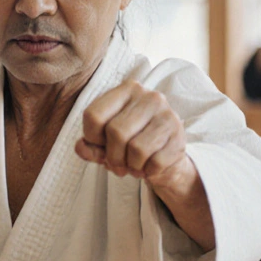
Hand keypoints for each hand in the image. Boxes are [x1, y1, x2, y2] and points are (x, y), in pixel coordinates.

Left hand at [75, 81, 193, 190]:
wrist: (164, 155)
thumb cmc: (129, 143)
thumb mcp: (105, 143)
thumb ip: (90, 146)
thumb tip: (81, 147)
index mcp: (126, 89)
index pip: (93, 115)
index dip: (91, 137)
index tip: (100, 144)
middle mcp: (149, 96)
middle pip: (116, 133)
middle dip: (113, 157)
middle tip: (118, 165)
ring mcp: (167, 114)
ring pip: (137, 149)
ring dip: (132, 166)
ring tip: (134, 165)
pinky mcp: (180, 135)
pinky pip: (156, 162)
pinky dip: (148, 171)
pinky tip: (149, 166)